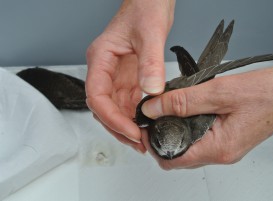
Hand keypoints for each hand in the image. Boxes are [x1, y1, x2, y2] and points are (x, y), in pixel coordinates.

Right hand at [85, 0, 174, 152]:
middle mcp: (106, 69)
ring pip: (115, 108)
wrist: (151, 1)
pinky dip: (135, 116)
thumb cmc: (145, 8)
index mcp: (101, 58)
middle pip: (104, 107)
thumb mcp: (150, 34)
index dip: (111, 117)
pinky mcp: (129, 78)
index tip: (129, 130)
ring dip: (126, 125)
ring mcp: (117, 75)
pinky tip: (145, 124)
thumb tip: (152, 91)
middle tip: (137, 142)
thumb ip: (150, 64)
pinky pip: (128, 102)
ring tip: (142, 139)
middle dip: (118, 127)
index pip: (97, 96)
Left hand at [141, 63, 272, 168]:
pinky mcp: (227, 139)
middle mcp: (221, 153)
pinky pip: (200, 138)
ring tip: (169, 110)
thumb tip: (153, 108)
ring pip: (188, 146)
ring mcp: (224, 148)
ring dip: (175, 130)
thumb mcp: (217, 93)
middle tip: (154, 116)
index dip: (153, 144)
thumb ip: (182, 101)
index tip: (145, 127)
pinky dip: (188, 126)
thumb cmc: (265, 94)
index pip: (173, 160)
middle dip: (161, 137)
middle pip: (178, 156)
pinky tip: (188, 110)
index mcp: (218, 148)